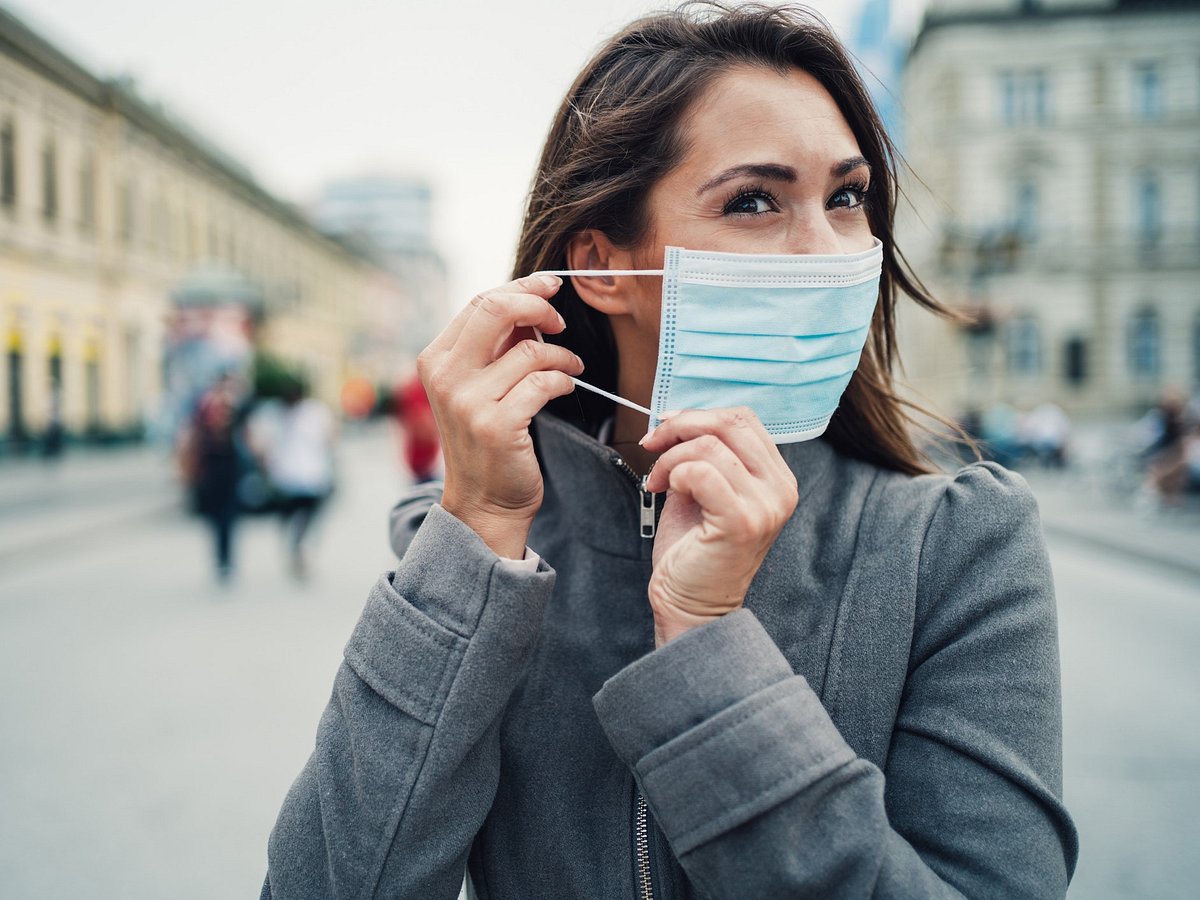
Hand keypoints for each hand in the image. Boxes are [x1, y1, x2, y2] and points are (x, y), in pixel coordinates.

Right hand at [417, 274, 583, 557]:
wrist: (484, 502)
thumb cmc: (488, 441)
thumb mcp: (479, 387)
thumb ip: (495, 347)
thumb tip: (534, 304)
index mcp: (436, 359)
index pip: (480, 302)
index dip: (521, 287)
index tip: (551, 286)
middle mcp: (445, 376)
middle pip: (496, 309)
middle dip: (538, 304)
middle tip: (560, 321)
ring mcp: (467, 401)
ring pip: (529, 350)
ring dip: (561, 355)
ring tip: (571, 367)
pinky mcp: (495, 424)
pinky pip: (543, 382)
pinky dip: (563, 380)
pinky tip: (565, 387)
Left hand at [641, 408, 798, 644]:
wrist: (692, 604)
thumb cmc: (695, 550)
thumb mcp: (704, 489)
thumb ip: (705, 453)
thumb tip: (678, 418)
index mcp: (776, 477)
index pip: (743, 419)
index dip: (698, 414)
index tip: (665, 428)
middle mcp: (780, 489)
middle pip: (731, 422)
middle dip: (680, 427)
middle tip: (653, 445)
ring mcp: (765, 506)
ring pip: (710, 446)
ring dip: (670, 457)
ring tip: (658, 481)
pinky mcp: (741, 522)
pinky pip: (701, 472)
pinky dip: (675, 474)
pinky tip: (667, 492)